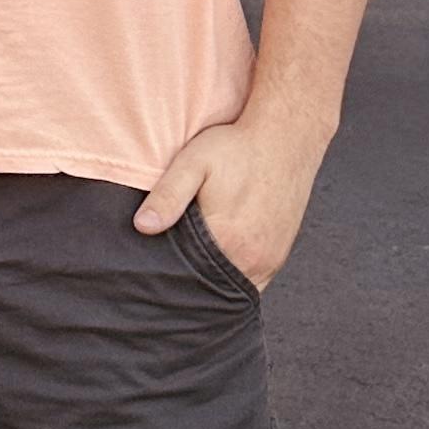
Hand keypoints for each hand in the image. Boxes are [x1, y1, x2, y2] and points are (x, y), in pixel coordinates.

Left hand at [132, 108, 327, 290]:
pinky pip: (254, 280)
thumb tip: (142, 226)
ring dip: (215, 283)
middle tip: (168, 276)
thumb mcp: (194, 164)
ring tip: (193, 267)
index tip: (154, 277)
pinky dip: (234, 277)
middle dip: (191, 287)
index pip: (190, 282)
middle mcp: (254, 258)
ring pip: (235, 289)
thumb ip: (168, 196)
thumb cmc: (238, 147)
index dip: (170, 282)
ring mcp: (271, 260)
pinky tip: (217, 260)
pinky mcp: (280, 254)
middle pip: (213, 291)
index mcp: (228, 241)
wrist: (286, 136)